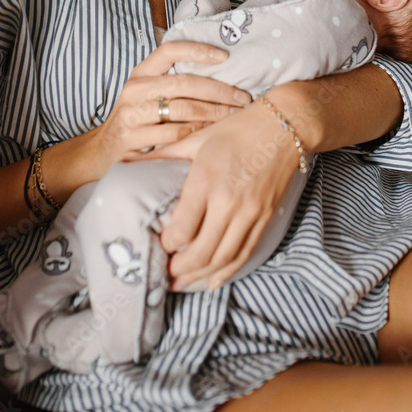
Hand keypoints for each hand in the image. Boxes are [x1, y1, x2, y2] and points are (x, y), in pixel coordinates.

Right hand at [88, 40, 252, 177]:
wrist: (102, 150)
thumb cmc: (135, 118)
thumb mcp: (146, 93)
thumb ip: (172, 81)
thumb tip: (218, 71)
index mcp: (141, 72)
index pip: (170, 50)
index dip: (198, 50)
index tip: (224, 56)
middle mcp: (135, 88)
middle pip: (185, 83)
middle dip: (219, 90)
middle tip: (242, 98)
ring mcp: (132, 113)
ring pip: (183, 108)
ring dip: (214, 113)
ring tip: (233, 116)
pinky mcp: (133, 137)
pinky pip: (174, 133)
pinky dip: (196, 132)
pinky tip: (210, 132)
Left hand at [140, 99, 301, 290]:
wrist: (285, 126)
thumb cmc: (237, 129)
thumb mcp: (197, 139)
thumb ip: (162, 156)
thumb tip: (126, 162)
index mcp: (206, 180)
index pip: (181, 229)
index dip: (166, 245)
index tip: (158, 244)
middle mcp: (229, 201)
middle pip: (200, 252)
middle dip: (179, 270)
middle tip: (163, 276)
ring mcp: (250, 213)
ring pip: (222, 259)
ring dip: (199, 277)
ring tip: (181, 284)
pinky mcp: (265, 218)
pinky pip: (244, 254)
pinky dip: (226, 272)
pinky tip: (212, 281)